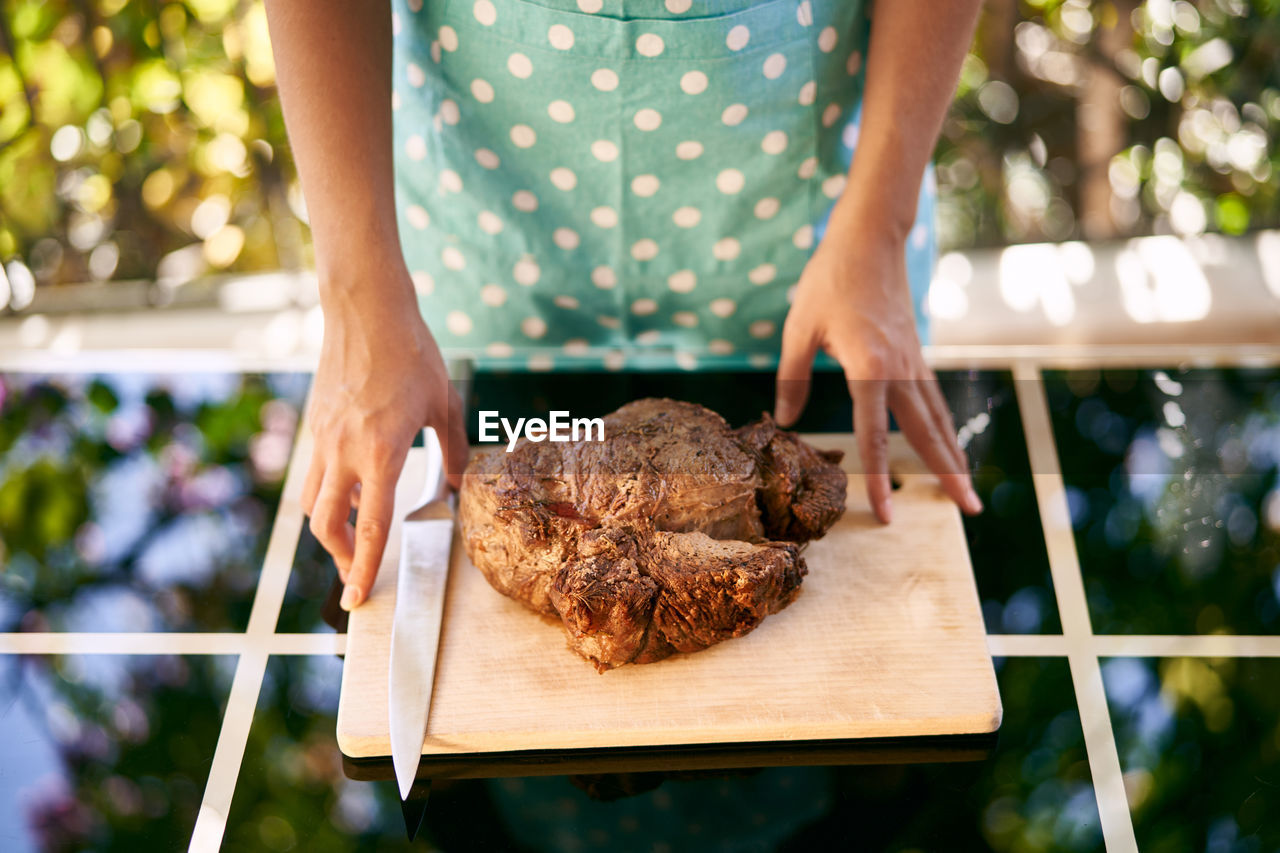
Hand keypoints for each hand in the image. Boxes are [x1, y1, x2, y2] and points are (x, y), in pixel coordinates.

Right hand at [300, 271, 467, 609]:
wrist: (366, 309)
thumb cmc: (411, 352)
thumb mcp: (444, 403)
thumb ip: (453, 449)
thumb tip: (456, 485)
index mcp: (381, 452)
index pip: (369, 526)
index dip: (365, 568)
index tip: (357, 599)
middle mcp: (344, 451)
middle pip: (326, 524)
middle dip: (340, 557)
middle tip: (357, 574)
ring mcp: (323, 438)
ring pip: (312, 501)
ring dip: (330, 526)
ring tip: (353, 536)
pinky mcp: (315, 424)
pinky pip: (314, 472)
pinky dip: (327, 492)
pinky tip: (348, 489)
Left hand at [773, 206, 981, 522]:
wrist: (868, 239)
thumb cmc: (829, 281)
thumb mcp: (798, 329)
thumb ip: (793, 378)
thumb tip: (786, 421)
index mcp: (868, 368)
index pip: (872, 437)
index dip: (878, 480)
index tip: (886, 514)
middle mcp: (899, 370)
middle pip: (925, 434)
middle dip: (947, 475)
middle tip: (967, 510)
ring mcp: (913, 362)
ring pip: (937, 418)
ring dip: (953, 455)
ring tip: (967, 490)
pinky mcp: (916, 354)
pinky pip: (934, 399)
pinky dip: (944, 427)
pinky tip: (949, 444)